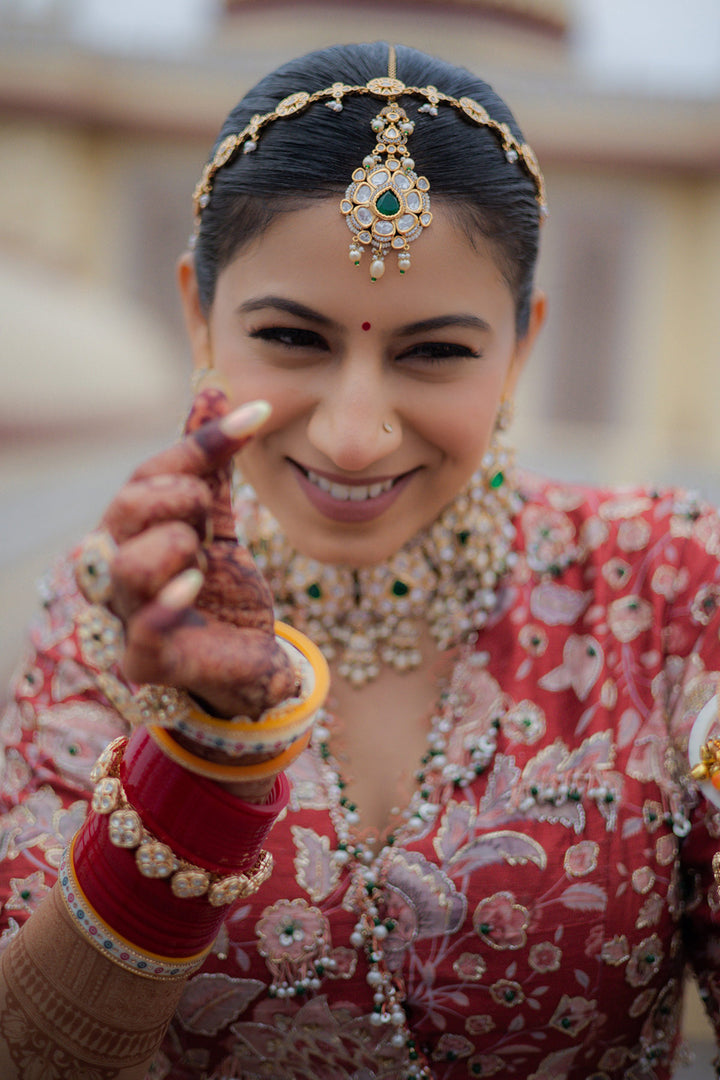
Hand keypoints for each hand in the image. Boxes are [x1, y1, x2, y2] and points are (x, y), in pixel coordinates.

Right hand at [86, 387, 296, 720]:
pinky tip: (193, 586)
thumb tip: (215, 388)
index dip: (200, 444)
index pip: (152, 472)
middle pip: (126, 508)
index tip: (258, 418)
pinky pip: (141, 630)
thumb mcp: (218, 518)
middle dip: (178, 499)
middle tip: (210, 514)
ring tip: (200, 554)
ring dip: (171, 548)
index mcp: (138, 527)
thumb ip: (212, 462)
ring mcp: (129, 612)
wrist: (245, 658)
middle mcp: (122, 564)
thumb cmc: (217, 586)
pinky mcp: (147, 659)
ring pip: (124, 566)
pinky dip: (165, 605)